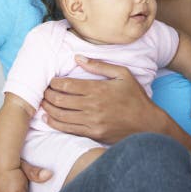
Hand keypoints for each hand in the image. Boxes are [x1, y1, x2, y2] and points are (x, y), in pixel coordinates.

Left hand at [41, 56, 166, 143]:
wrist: (147, 123)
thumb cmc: (135, 97)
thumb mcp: (123, 74)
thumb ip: (99, 65)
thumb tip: (77, 58)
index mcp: (98, 89)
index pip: (67, 85)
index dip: (54, 83)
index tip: (51, 81)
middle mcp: (92, 106)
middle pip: (60, 100)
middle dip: (48, 95)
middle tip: (44, 91)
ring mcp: (92, 121)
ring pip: (61, 116)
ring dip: (48, 109)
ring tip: (44, 103)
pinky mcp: (92, 134)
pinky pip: (68, 129)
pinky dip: (54, 123)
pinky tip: (48, 118)